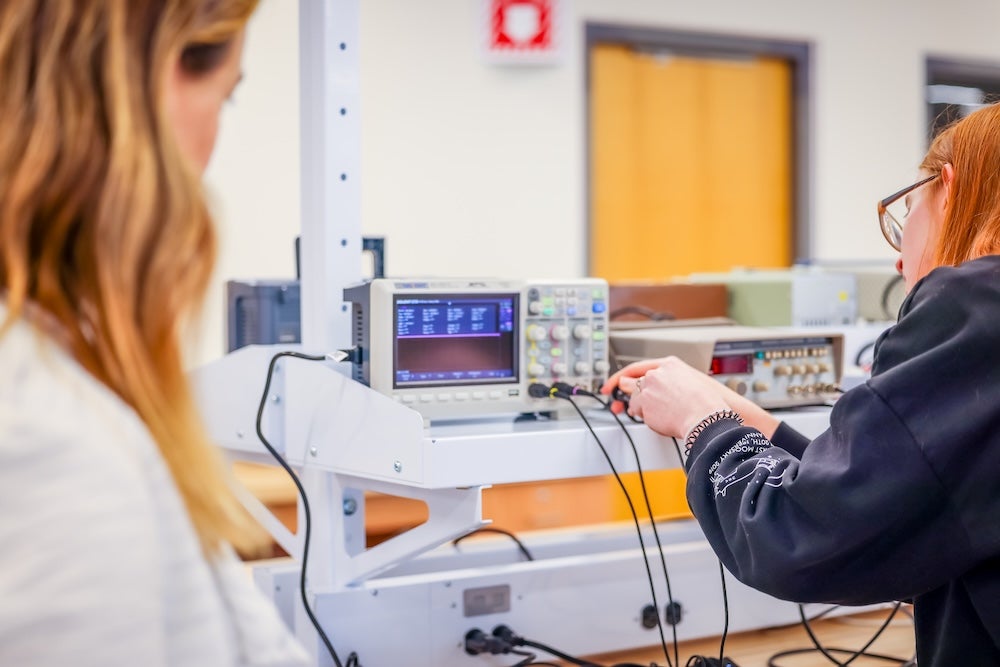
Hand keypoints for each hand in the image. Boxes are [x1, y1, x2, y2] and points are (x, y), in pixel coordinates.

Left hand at [601, 356, 779, 438]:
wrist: (708, 416)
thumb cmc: (707, 402)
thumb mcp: (690, 381)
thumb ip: (668, 381)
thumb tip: (655, 389)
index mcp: (668, 364)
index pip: (637, 368)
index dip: (621, 377)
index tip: (612, 384)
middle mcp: (655, 373)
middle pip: (631, 383)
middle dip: (632, 396)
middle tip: (627, 404)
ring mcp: (649, 388)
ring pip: (634, 400)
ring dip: (642, 409)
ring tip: (663, 415)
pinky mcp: (645, 404)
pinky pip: (638, 413)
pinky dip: (646, 418)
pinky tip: (662, 420)